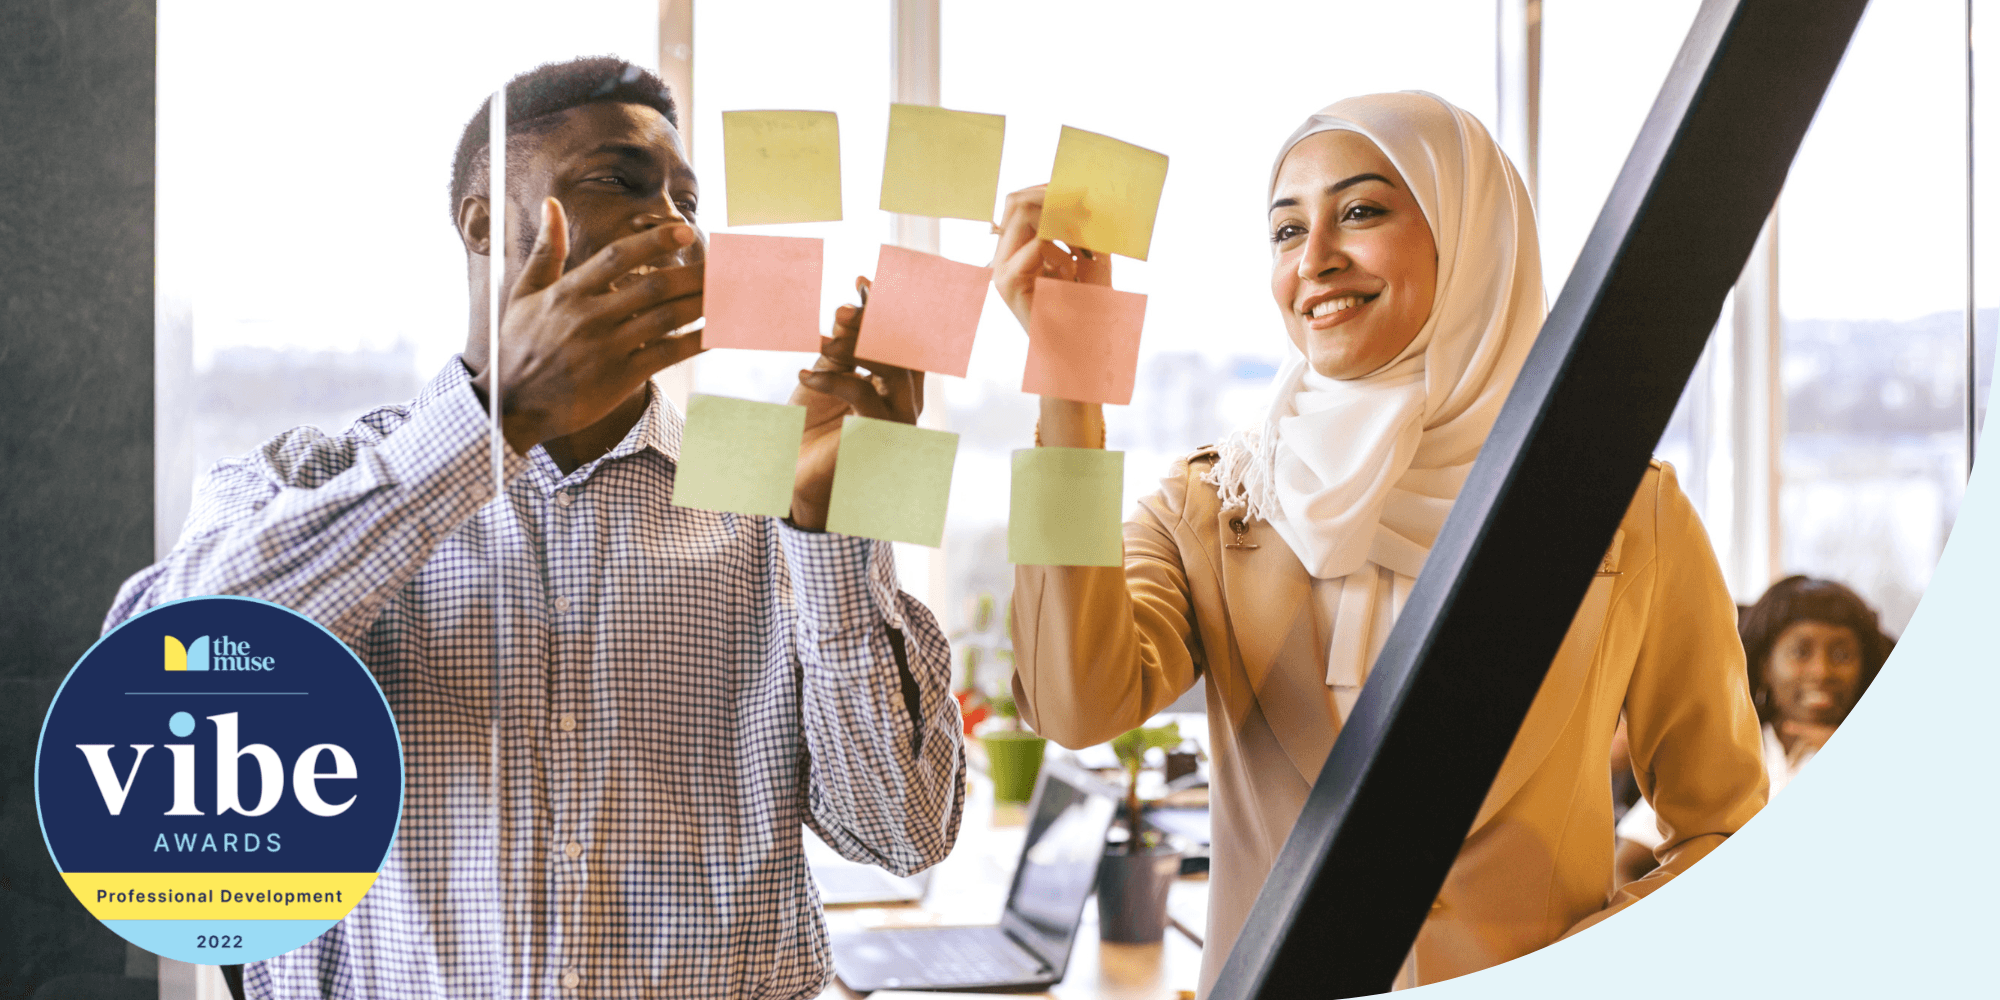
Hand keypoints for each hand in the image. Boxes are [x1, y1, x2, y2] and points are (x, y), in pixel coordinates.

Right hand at [469, 198, 704, 453]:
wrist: (511, 405)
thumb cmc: (518, 346)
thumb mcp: (523, 294)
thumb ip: (547, 250)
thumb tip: (552, 204)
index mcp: (569, 292)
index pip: (618, 257)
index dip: (655, 242)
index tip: (686, 232)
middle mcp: (591, 317)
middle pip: (655, 287)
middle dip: (695, 274)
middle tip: (725, 266)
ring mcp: (607, 349)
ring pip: (667, 319)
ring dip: (703, 304)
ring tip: (730, 292)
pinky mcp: (620, 378)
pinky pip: (667, 355)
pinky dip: (696, 342)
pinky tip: (718, 333)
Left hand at [787, 276, 924, 530]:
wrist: (797, 477)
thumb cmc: (812, 428)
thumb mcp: (824, 378)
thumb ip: (839, 350)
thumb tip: (847, 311)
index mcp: (897, 382)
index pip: (902, 337)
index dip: (888, 307)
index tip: (862, 281)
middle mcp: (907, 400)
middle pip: (903, 349)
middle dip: (873, 322)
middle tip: (842, 309)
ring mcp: (899, 419)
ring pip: (891, 369)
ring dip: (854, 348)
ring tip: (821, 340)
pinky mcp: (880, 436)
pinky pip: (863, 395)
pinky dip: (832, 379)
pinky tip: (802, 376)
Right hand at [990, 184, 1112, 331]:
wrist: (1080, 354)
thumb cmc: (1087, 312)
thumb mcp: (1090, 259)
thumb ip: (1084, 228)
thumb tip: (1085, 192)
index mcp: (1020, 250)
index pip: (1021, 203)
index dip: (1051, 190)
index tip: (1084, 191)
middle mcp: (1005, 258)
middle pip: (1015, 202)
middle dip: (1053, 194)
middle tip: (1086, 200)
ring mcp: (1002, 271)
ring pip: (1020, 214)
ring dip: (1060, 214)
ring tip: (1088, 224)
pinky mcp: (1009, 285)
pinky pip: (1036, 245)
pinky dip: (1063, 242)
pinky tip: (1080, 256)